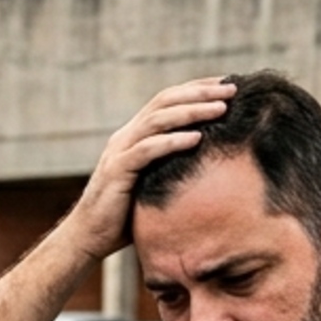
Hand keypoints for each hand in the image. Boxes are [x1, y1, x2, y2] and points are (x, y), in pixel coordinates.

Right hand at [65, 79, 233, 260]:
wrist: (88, 236)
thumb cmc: (126, 215)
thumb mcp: (154, 183)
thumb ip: (174, 167)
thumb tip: (213, 165)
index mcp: (136, 134)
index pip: (169, 100)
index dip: (198, 88)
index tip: (228, 84)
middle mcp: (127, 136)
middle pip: (165, 101)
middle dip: (201, 92)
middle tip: (232, 88)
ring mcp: (120, 151)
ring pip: (157, 120)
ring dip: (191, 111)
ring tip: (221, 109)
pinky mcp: (117, 171)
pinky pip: (146, 150)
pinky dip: (172, 142)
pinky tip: (196, 138)